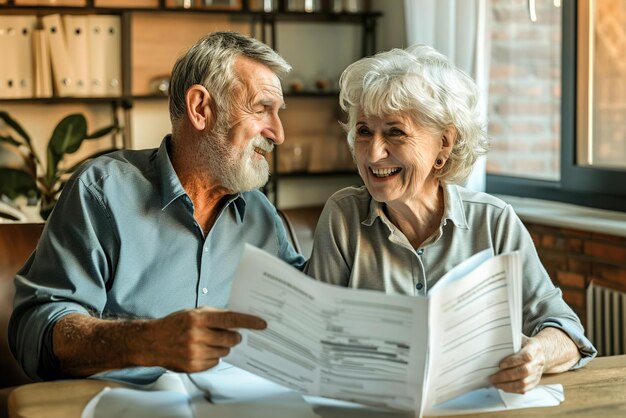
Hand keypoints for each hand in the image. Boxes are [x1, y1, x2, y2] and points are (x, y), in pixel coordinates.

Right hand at [142, 307, 265, 372]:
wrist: (152, 341)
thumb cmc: (176, 324)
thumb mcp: (194, 313)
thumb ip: (215, 316)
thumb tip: (238, 321)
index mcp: (198, 318)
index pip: (230, 319)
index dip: (248, 322)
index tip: (261, 324)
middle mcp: (196, 334)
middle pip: (230, 339)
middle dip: (233, 338)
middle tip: (230, 336)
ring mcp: (194, 352)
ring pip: (224, 352)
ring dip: (221, 348)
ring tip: (207, 342)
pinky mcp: (193, 365)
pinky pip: (215, 362)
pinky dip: (212, 357)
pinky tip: (201, 351)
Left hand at [489, 335, 545, 393]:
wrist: (539, 352)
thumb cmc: (524, 344)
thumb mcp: (519, 337)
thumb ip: (509, 340)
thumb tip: (491, 341)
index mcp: (534, 348)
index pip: (526, 356)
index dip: (513, 361)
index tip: (500, 364)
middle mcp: (538, 361)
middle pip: (524, 371)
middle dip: (506, 376)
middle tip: (492, 377)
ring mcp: (538, 373)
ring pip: (524, 383)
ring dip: (507, 385)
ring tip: (495, 383)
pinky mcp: (535, 381)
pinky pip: (524, 389)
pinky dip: (512, 390)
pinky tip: (502, 387)